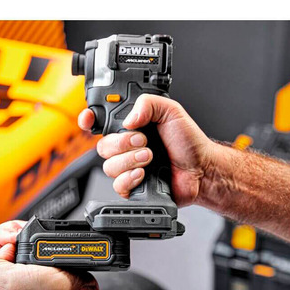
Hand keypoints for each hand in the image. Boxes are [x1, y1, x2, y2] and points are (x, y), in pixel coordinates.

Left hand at [0, 220, 121, 289]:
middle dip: (11, 232)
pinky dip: (34, 235)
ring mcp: (21, 270)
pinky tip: (40, 238)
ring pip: (14, 240)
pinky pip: (29, 242)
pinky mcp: (37, 263)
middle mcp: (4, 277)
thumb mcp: (9, 281)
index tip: (14, 239)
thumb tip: (5, 246)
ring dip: (23, 232)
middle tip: (23, 234)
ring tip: (33, 235)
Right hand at [78, 94, 217, 206]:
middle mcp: (127, 146)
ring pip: (108, 165)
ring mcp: (128, 166)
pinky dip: (130, 178)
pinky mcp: (132, 185)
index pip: (100, 121)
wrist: (201, 169)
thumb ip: (148, 104)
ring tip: (150, 157)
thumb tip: (127, 119)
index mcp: (132, 126)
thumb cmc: (189, 142)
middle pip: (102, 145)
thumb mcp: (171, 111)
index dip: (89, 120)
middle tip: (143, 140)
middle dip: (122, 143)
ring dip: (130, 160)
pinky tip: (143, 174)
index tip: (89, 120)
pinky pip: (117, 185)